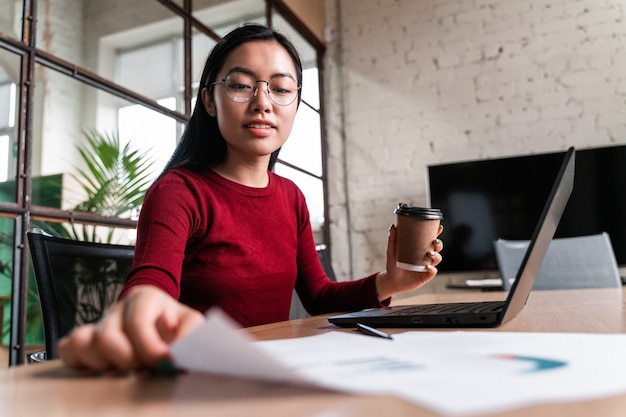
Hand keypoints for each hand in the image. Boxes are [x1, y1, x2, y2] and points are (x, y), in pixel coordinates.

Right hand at [57, 285, 204, 371]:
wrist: (164, 319)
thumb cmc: (177, 324)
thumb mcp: (192, 322)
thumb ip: (190, 333)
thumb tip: (175, 351)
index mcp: (144, 297)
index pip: (137, 322)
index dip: (150, 348)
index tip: (165, 364)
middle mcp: (117, 308)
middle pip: (107, 337)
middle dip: (129, 360)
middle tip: (146, 369)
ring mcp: (98, 322)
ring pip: (84, 344)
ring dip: (107, 365)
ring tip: (128, 368)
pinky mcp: (85, 338)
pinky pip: (68, 348)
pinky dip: (82, 363)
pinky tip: (105, 368)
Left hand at [375, 224, 443, 300]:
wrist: (392, 281)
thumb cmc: (393, 264)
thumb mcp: (392, 251)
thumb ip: (392, 239)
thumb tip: (393, 227)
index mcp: (420, 248)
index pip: (430, 239)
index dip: (436, 233)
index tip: (439, 227)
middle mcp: (426, 256)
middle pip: (437, 248)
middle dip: (439, 244)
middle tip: (435, 241)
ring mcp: (427, 266)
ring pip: (437, 259)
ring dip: (436, 255)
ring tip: (430, 253)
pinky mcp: (426, 275)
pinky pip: (432, 271)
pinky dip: (432, 269)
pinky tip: (427, 267)